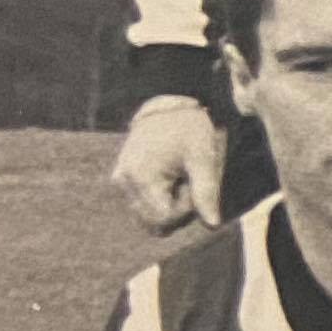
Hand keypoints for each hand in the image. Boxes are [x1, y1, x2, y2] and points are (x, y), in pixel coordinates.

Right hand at [112, 98, 224, 235]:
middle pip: (154, 222)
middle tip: (189, 181)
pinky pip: (142, 205)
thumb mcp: (203, 158)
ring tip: (180, 177)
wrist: (168, 104)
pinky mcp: (121, 178)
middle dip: (177, 210)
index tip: (194, 184)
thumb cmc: (189, 128)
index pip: (165, 219)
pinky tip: (170, 176)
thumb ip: (206, 192)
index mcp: (142, 177)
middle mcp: (124, 182)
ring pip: (147, 217)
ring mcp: (120, 181)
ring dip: (169, 205)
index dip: (186, 209)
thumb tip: (212, 226)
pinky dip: (159, 198)